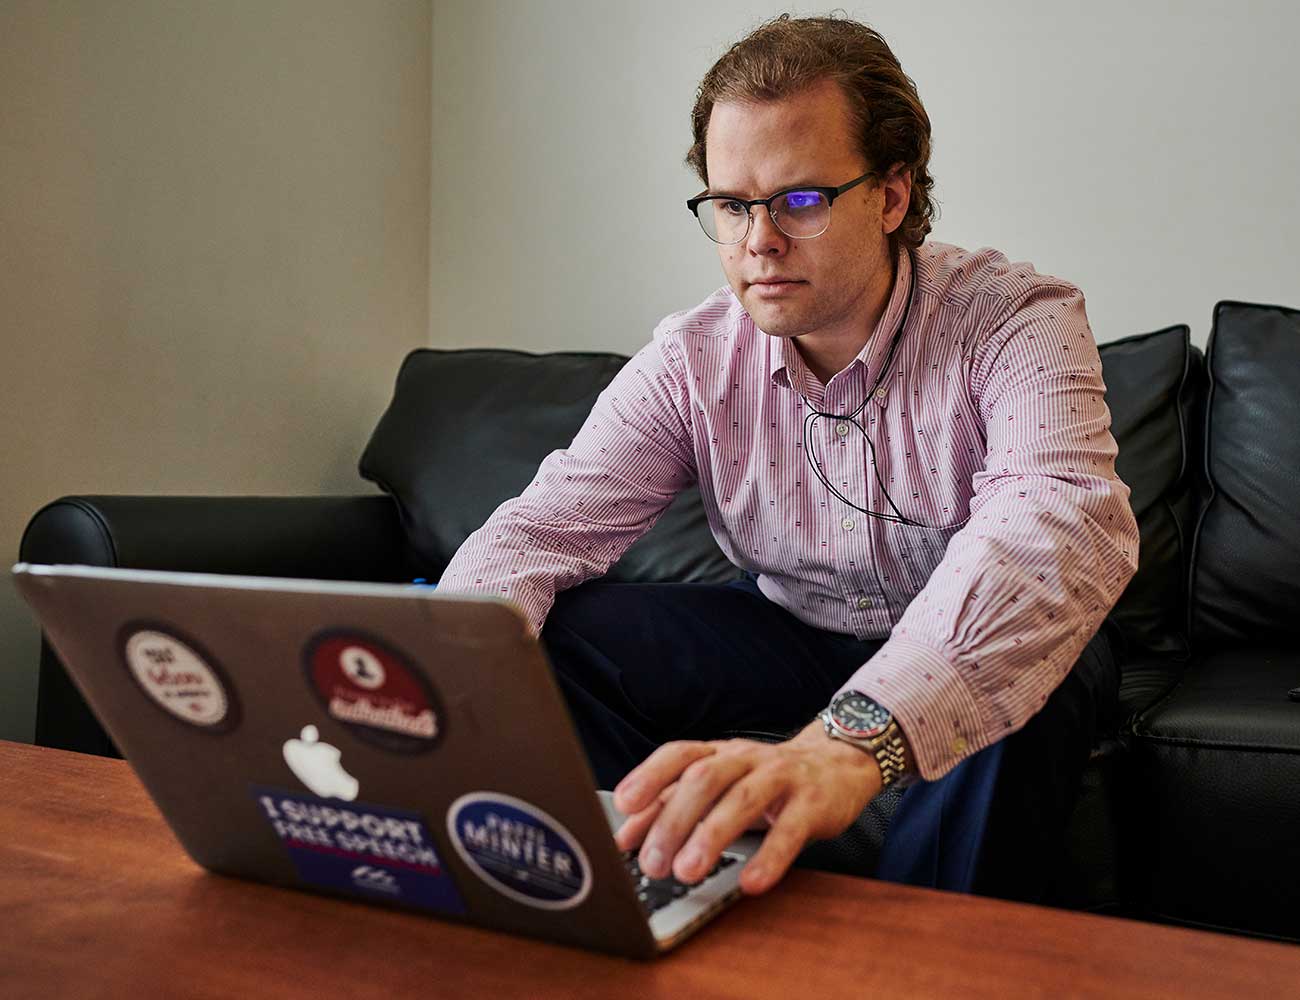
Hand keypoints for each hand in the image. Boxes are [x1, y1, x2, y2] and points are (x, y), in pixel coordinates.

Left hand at [612, 719, 881, 894]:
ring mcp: (781, 777)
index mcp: (719, 753)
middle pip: (704, 778)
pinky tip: (751, 882)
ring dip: (711, 835)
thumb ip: (672, 807)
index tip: (623, 805)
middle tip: (653, 863)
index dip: (649, 776)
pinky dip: (769, 857)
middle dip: (674, 820)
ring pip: (743, 799)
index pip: (679, 754)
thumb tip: (623, 839)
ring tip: (688, 871)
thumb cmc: (766, 781)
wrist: (838, 764)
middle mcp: (746, 758)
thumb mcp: (719, 788)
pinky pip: (790, 830)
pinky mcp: (813, 803)